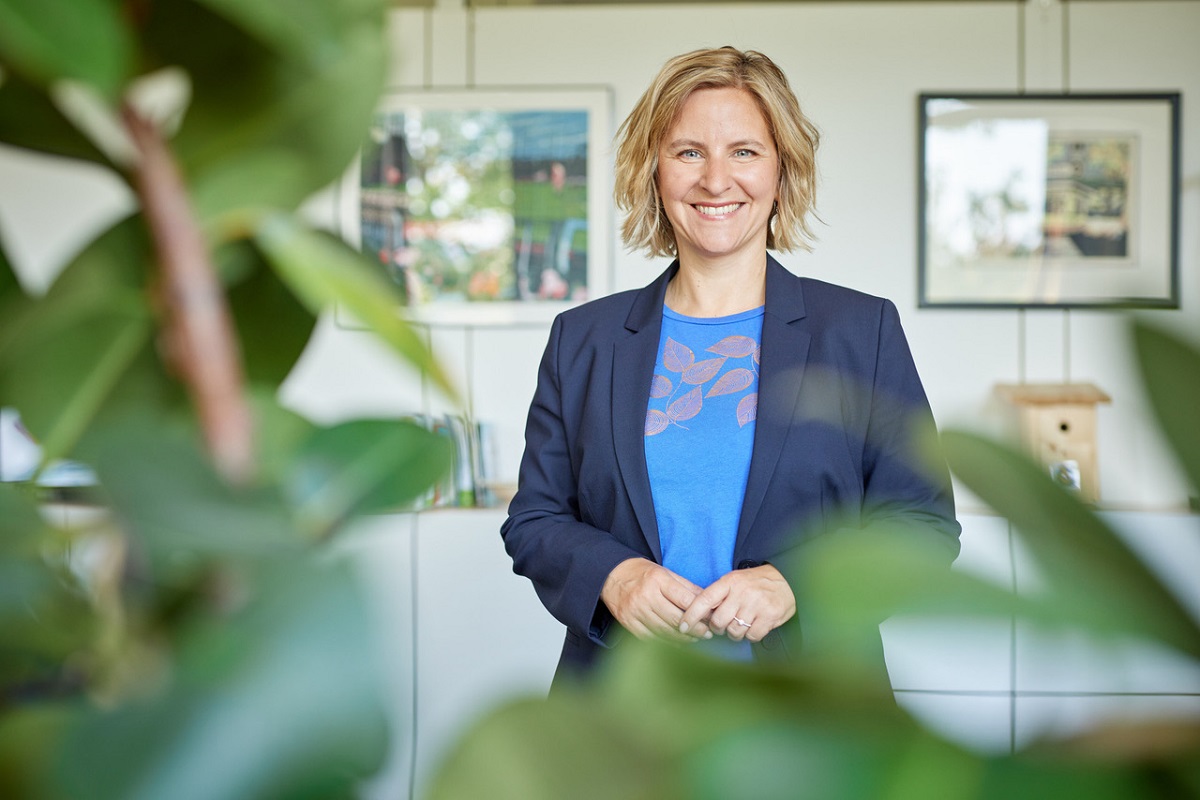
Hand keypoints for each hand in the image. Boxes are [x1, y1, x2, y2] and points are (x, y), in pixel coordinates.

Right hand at [601, 558, 712, 641]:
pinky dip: (666, 642)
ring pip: (664, 631)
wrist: (611, 576)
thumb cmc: (642, 573)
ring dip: (683, 638)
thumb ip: (686, 587)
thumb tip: (708, 601)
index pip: (684, 600)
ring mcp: (636, 611)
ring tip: (696, 639)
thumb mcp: (665, 572)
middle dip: (695, 629)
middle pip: (675, 619)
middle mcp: (646, 596)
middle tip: (708, 634)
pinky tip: (677, 643)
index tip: (711, 620)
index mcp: (658, 580)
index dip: (701, 613)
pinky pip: (651, 638)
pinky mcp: (628, 623)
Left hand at [679, 564, 795, 642]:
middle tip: (725, 624)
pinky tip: (754, 625)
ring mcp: (757, 604)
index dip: (691, 615)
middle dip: (718, 628)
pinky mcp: (770, 616)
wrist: (787, 579)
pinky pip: (752, 636)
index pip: (704, 600)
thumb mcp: (735, 581)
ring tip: (742, 623)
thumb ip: (718, 595)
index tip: (683, 626)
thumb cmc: (755, 583)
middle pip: (718, 622)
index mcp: (729, 582)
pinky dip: (751, 635)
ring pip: (734, 631)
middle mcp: (742, 592)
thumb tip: (698, 616)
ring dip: (735, 633)